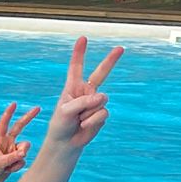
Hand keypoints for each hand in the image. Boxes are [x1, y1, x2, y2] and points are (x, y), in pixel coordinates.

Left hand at [0, 101, 41, 181]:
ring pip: (24, 149)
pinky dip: (17, 166)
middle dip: (28, 117)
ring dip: (18, 158)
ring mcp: (12, 150)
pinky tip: (8, 170)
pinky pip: (22, 160)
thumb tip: (23, 152)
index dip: (9, 113)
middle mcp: (7, 142)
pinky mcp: (16, 158)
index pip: (4, 123)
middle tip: (37, 108)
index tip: (14, 104)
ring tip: (8, 166)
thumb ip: (11, 157)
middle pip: (19, 127)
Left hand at [44, 36, 121, 150]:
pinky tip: (84, 125)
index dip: (79, 53)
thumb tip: (102, 98)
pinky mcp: (101, 114)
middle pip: (101, 73)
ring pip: (101, 101)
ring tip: (78, 120)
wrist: (66, 142)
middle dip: (111, 60)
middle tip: (120, 48)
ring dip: (88, 112)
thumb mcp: (65, 111)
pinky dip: (93, 121)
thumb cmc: (60, 125)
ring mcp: (95, 102)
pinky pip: (102, 113)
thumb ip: (82, 102)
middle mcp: (86, 91)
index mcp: (72, 86)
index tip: (83, 38)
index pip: (76, 67)